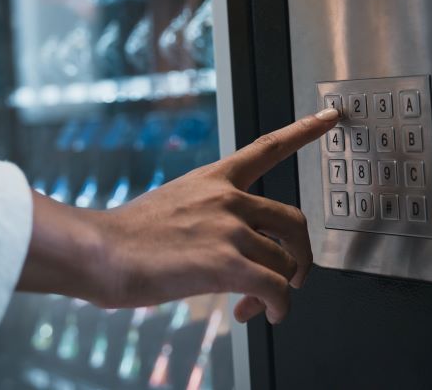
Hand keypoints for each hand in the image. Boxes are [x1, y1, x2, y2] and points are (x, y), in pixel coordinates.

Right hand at [17, 108, 339, 324]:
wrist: (100, 251)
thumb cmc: (126, 237)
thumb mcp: (170, 207)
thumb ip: (206, 219)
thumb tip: (228, 251)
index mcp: (213, 179)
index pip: (268, 147)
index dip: (304, 131)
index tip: (331, 116)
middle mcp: (228, 198)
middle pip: (295, 220)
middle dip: (300, 255)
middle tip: (291, 277)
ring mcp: (229, 228)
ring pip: (285, 262)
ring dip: (279, 290)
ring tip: (255, 305)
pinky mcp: (227, 262)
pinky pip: (276, 288)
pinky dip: (278, 307)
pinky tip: (262, 314)